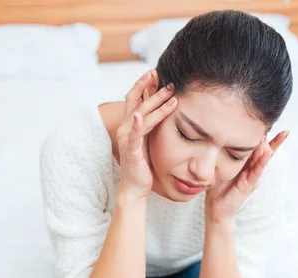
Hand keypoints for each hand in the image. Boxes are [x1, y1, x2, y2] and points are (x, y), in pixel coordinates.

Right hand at [117, 70, 177, 199]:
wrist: (135, 187)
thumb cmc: (143, 164)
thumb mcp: (148, 140)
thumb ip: (151, 126)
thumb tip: (160, 111)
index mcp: (130, 125)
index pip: (135, 98)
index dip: (143, 84)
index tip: (155, 71)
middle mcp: (126, 129)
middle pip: (137, 101)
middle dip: (151, 87)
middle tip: (166, 76)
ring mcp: (127, 139)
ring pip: (141, 115)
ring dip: (156, 103)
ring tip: (171, 94)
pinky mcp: (131, 151)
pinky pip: (134, 136)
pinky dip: (136, 125)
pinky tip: (139, 116)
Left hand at [205, 131, 288, 223]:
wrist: (215, 208)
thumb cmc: (217, 187)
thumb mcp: (220, 166)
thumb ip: (224, 154)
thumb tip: (218, 136)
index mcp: (246, 164)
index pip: (258, 148)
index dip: (265, 137)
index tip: (269, 123)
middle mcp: (252, 169)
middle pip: (265, 151)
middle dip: (273, 140)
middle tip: (279, 128)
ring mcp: (252, 177)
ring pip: (262, 159)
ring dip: (268, 146)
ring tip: (277, 135)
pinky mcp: (249, 185)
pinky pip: (257, 171)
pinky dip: (263, 161)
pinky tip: (268, 153)